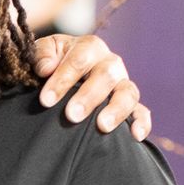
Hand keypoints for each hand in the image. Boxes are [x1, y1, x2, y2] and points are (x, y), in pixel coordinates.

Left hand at [32, 33, 152, 139]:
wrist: (62, 77)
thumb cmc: (51, 65)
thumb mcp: (43, 54)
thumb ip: (41, 56)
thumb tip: (46, 68)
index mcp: (89, 48)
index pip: (80, 59)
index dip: (63, 79)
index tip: (46, 100)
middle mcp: (110, 64)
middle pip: (107, 74)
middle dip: (88, 96)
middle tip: (72, 115)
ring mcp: (122, 84)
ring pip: (128, 92)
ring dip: (116, 109)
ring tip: (102, 126)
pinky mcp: (131, 104)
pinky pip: (142, 112)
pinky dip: (141, 122)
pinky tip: (135, 136)